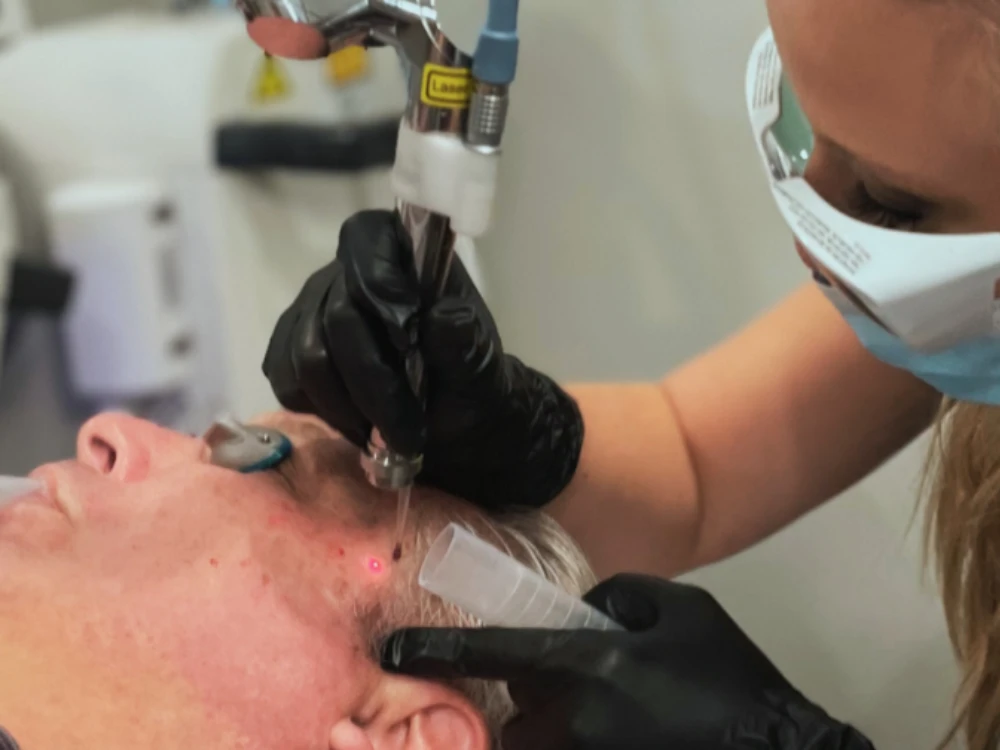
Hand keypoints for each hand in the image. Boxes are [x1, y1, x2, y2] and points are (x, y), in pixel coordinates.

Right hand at [261, 209, 583, 509]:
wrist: (450, 417)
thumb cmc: (465, 380)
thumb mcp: (478, 366)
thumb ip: (462, 341)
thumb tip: (444, 317)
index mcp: (398, 252)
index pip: (366, 239)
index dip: (379, 283)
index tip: (408, 340)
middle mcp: (344, 272)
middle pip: (337, 316)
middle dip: (374, 381)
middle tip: (406, 428)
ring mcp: (310, 309)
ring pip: (307, 355)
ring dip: (348, 406)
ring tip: (383, 432)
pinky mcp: (289, 349)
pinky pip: (285, 378)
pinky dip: (320, 410)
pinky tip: (355, 423)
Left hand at [382, 575, 876, 749]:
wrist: (777, 748)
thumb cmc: (729, 678)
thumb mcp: (683, 609)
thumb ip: (621, 597)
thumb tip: (584, 612)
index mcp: (588, 666)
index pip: (492, 653)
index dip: (434, 651)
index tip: (390, 649)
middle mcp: (572, 723)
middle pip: (518, 710)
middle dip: (539, 699)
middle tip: (590, 692)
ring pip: (536, 746)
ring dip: (555, 734)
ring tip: (614, 718)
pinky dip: (573, 744)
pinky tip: (623, 731)